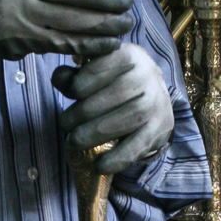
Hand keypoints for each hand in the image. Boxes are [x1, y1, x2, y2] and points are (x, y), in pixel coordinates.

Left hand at [52, 44, 174, 174]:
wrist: (153, 96)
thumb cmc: (114, 82)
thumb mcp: (95, 72)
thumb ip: (73, 76)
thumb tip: (60, 78)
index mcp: (129, 55)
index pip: (104, 66)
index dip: (83, 81)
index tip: (71, 93)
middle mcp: (148, 76)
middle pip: (116, 94)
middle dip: (84, 112)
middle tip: (65, 124)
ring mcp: (158, 103)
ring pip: (128, 118)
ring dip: (96, 133)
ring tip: (74, 142)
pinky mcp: (161, 128)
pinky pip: (140, 144)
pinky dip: (119, 158)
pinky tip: (100, 165)